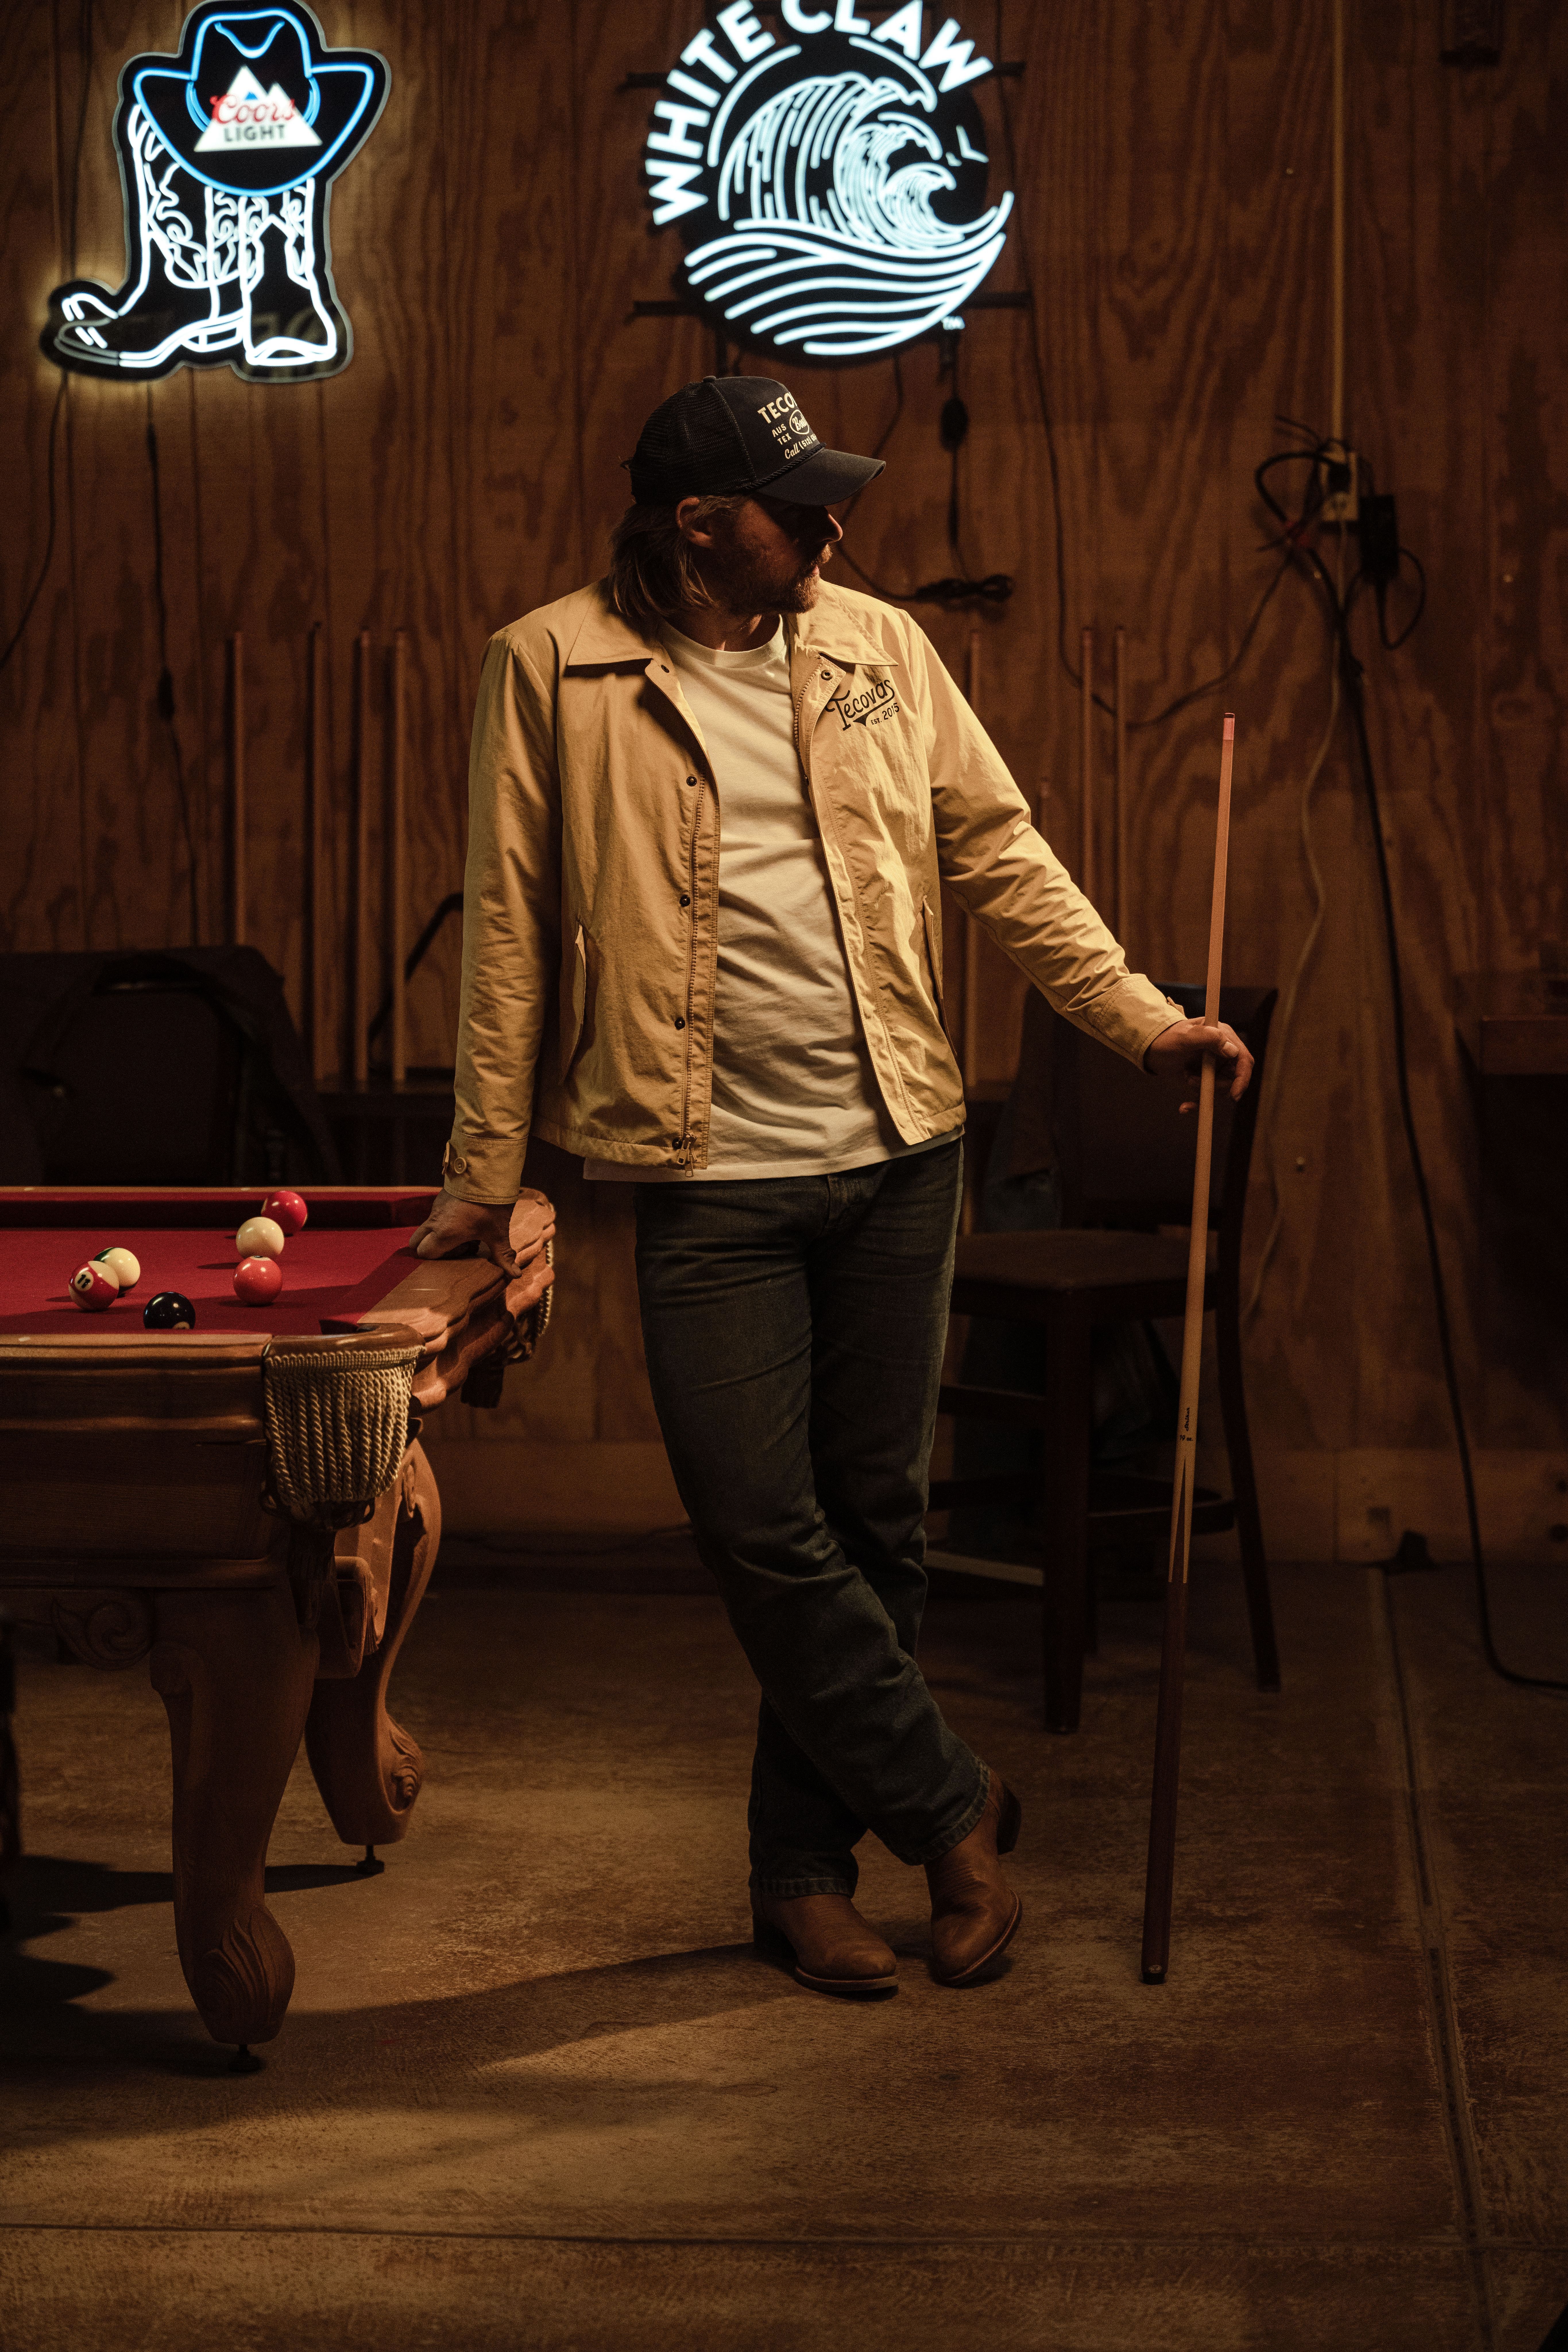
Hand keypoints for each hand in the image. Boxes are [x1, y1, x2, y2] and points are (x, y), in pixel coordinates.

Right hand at [411, 1186, 554, 1277]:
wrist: (487, 1172)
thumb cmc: (491, 1205)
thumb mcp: (498, 1232)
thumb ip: (502, 1255)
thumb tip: (515, 1274)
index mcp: (444, 1233)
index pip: (424, 1253)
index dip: (439, 1258)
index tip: (462, 1251)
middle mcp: (435, 1221)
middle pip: (416, 1242)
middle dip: (431, 1249)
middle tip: (458, 1246)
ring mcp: (435, 1209)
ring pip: (426, 1229)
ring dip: (440, 1235)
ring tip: (466, 1232)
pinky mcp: (440, 1199)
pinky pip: (434, 1216)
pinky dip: (444, 1222)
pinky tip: (466, 1219)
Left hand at [1143, 1019, 1252, 1110]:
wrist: (1152, 1049)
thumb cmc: (1168, 1038)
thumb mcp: (1185, 1036)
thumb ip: (1209, 1038)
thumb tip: (1232, 1050)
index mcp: (1224, 1037)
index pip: (1244, 1059)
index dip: (1242, 1078)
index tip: (1233, 1095)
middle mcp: (1223, 1053)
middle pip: (1234, 1079)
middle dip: (1216, 1086)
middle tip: (1192, 1080)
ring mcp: (1216, 1068)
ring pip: (1221, 1090)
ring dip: (1203, 1091)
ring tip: (1186, 1078)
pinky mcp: (1206, 1080)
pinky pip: (1209, 1097)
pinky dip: (1198, 1104)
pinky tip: (1185, 1107)